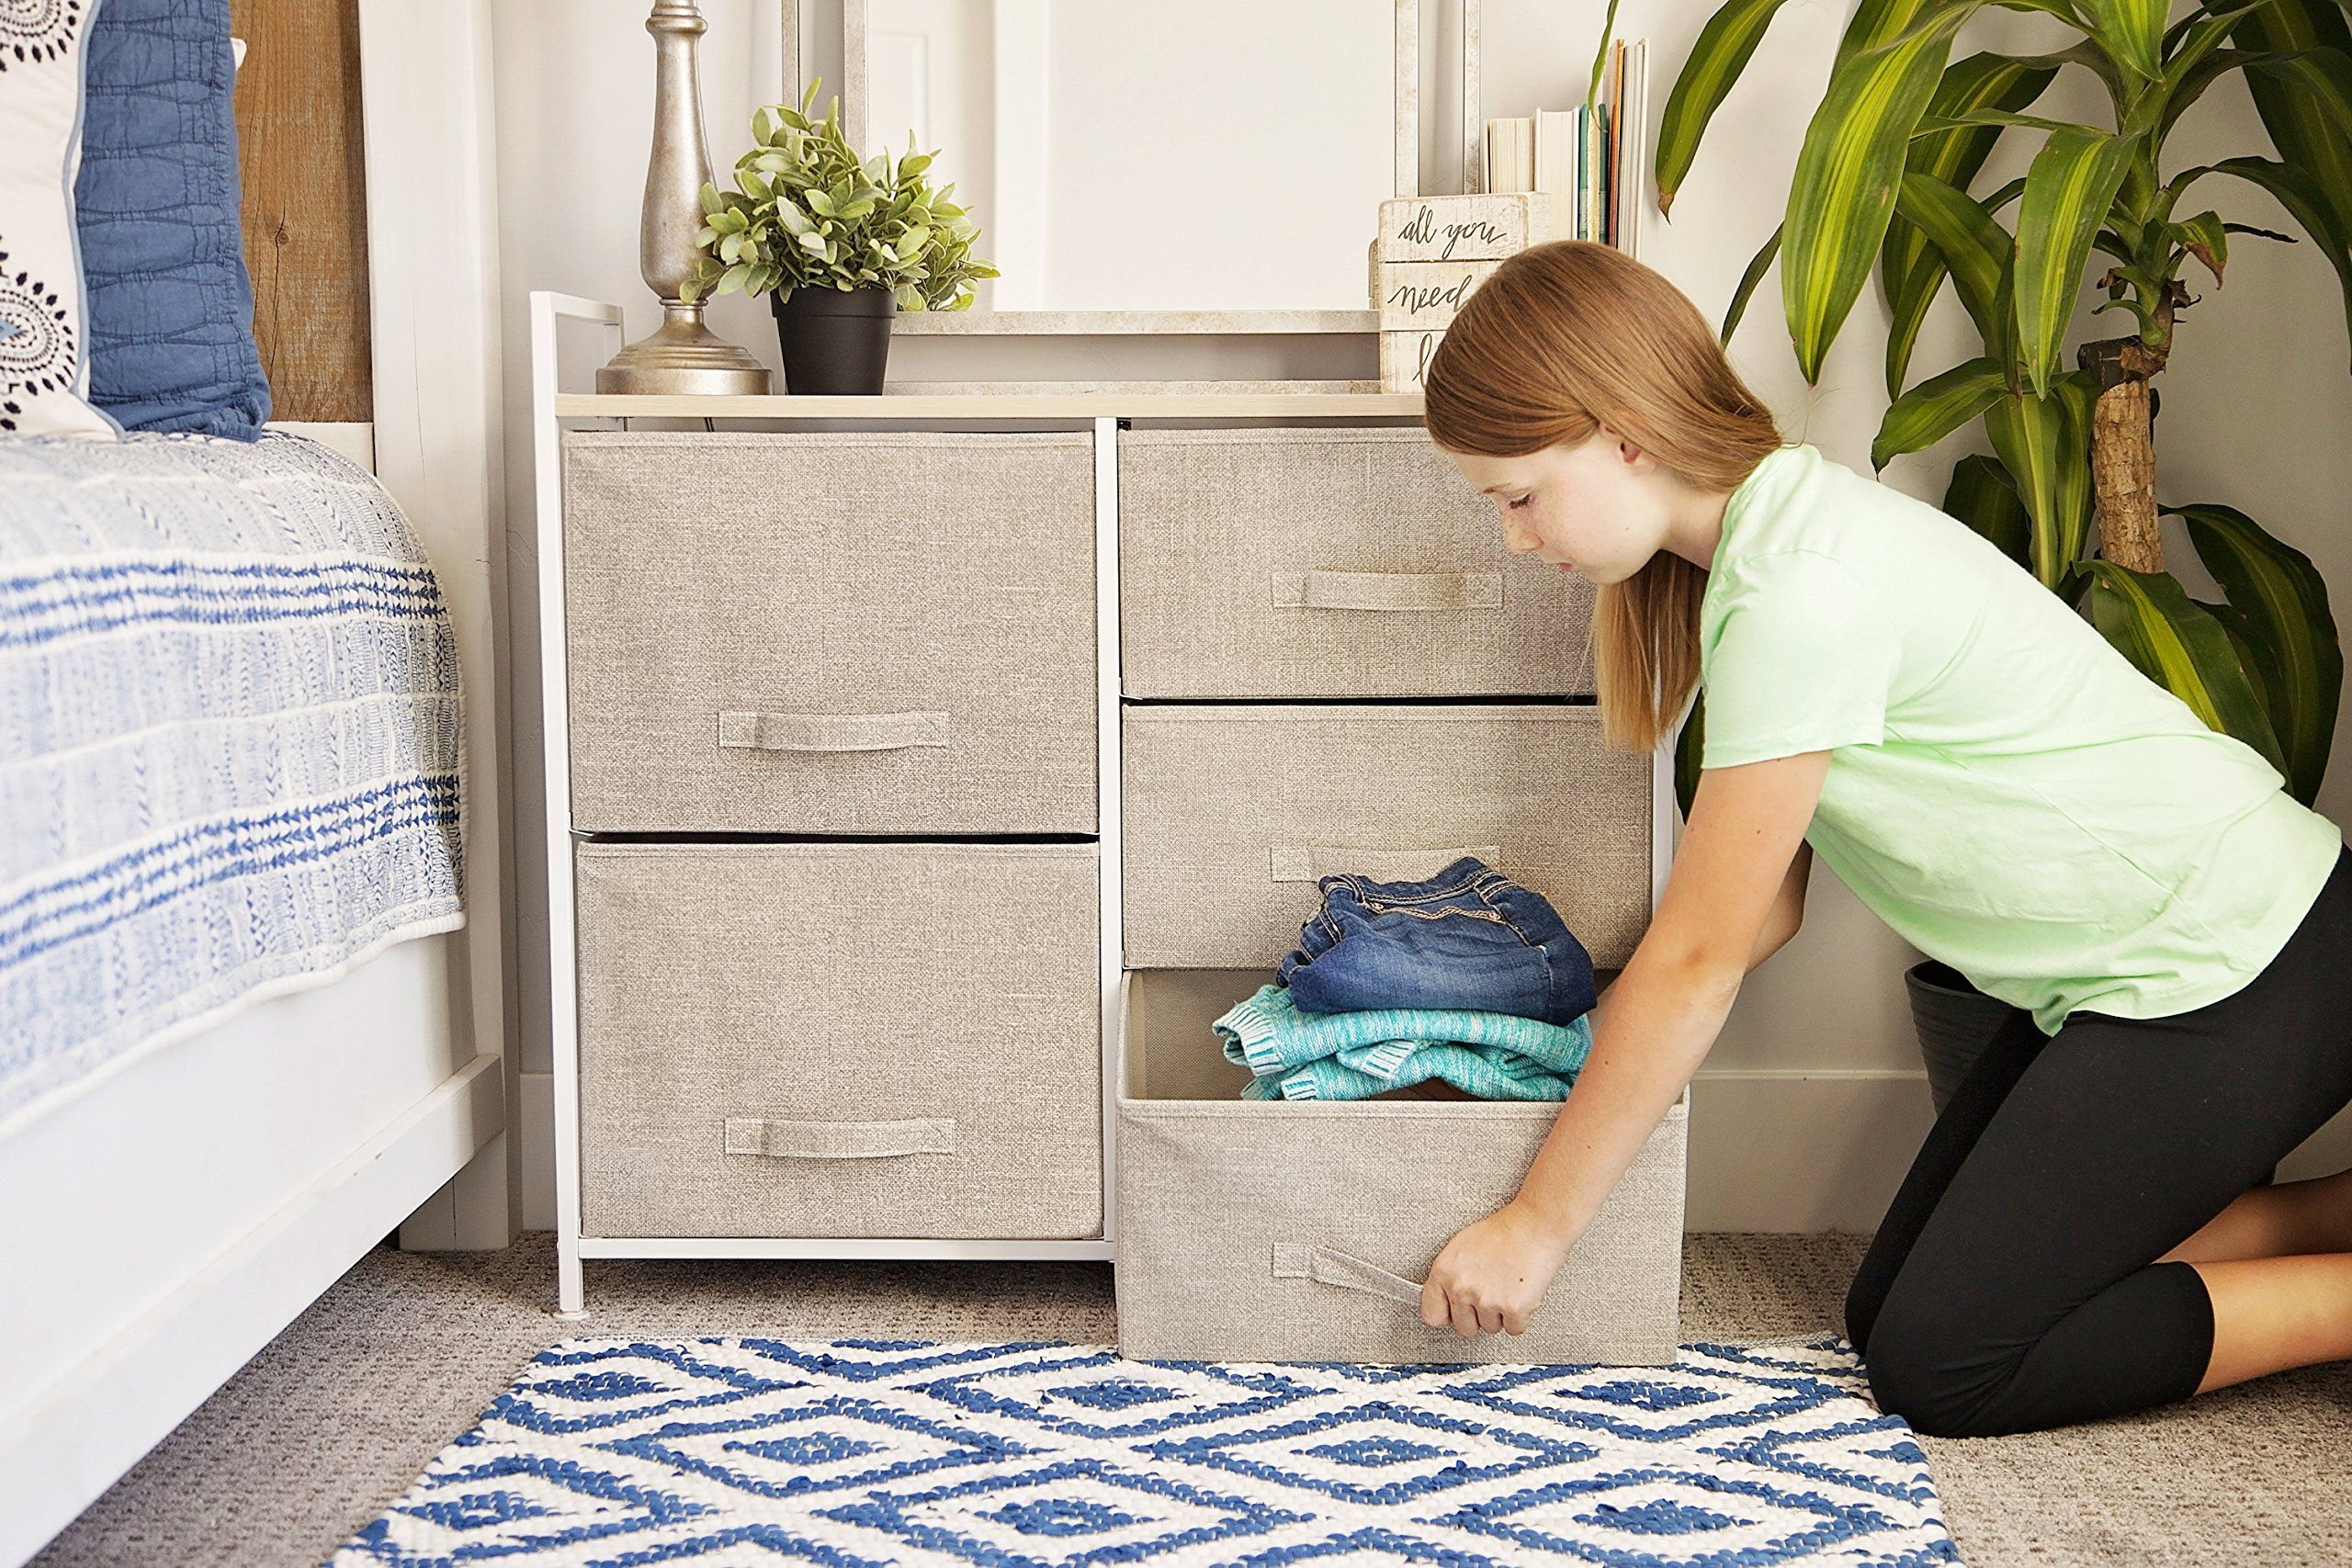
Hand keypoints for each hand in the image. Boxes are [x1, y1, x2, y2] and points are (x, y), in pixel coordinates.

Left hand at [1420, 1201, 1575, 1337]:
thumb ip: (1449, 1276)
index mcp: (1443, 1271)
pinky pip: (1514, 1329)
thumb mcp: (1461, 1248)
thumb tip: (1445, 1299)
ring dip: (1500, 1314)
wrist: (1535, 1226)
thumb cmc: (1502, 1232)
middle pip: (1464, 1328)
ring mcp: (1487, 1300)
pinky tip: (1520, 1293)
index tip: (1457, 1311)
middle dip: (1477, 1316)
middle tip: (1490, 1294)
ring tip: (1507, 1286)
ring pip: (1490, 1328)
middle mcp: (1461, 1288)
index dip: (1448, 1315)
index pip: (1432, 1315)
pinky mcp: (1513, 1308)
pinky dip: (1520, 1317)